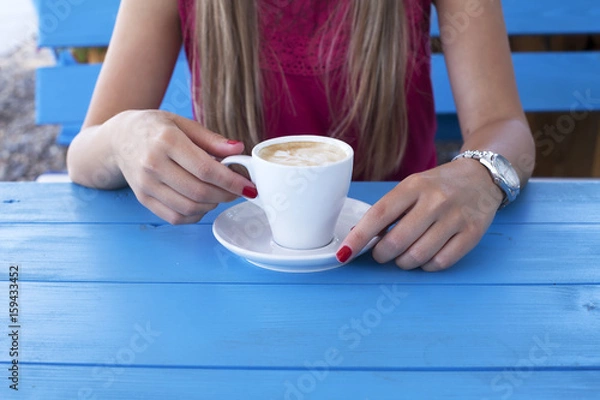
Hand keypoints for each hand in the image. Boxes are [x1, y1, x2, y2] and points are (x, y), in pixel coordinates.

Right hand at [108, 110, 256, 223]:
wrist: (119, 138)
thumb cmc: (156, 128)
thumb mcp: (183, 123)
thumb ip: (211, 139)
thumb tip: (238, 149)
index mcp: (166, 141)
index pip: (206, 169)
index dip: (232, 181)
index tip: (249, 186)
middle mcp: (153, 165)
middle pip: (199, 191)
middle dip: (226, 195)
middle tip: (239, 191)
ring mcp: (146, 185)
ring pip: (189, 207)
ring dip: (213, 204)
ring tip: (221, 193)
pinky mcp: (143, 199)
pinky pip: (176, 217)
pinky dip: (196, 214)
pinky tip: (204, 202)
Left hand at [336, 159, 503, 270]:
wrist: (482, 176)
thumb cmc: (438, 185)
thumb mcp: (411, 187)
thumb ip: (389, 210)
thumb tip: (359, 235)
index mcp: (414, 186)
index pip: (379, 215)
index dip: (358, 237)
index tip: (343, 253)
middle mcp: (435, 200)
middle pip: (397, 241)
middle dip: (382, 255)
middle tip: (381, 254)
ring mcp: (455, 217)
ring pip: (418, 256)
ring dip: (403, 263)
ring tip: (403, 256)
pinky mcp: (472, 233)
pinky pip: (441, 262)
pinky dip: (427, 266)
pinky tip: (425, 257)